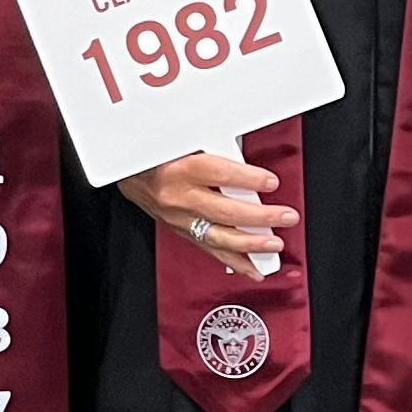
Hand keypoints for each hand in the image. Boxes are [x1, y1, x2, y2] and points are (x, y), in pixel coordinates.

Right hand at [120, 150, 295, 278]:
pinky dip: (233, 260)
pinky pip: (209, 248)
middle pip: (225, 211)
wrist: (125, 170)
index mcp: (179, 169)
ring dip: (250, 243)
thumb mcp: (182, 142)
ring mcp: (177, 218)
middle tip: (286, 217)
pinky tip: (253, 268)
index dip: (250, 180)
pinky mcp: (179, 230)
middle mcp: (177, 197)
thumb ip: (214, 150)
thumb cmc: (155, 153)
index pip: (221, 175)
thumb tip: (246, 160)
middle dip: (261, 217)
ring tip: (274, 244)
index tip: (271, 182)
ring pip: (219, 237)